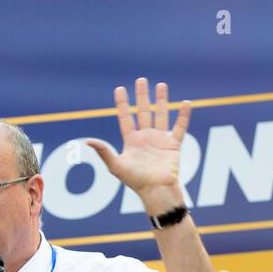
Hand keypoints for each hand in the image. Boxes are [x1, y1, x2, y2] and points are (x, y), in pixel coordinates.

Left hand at [85, 78, 190, 214]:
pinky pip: (179, 127)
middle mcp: (146, 137)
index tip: (119, 89)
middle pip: (143, 112)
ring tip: (161, 85)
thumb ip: (104, 151)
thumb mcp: (116, 166)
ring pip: (160, 115)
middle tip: (141, 80)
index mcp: (131, 141)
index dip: (122, 104)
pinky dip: (183, 115)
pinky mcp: (173, 145)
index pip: (125, 118)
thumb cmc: (136, 181)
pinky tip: (185, 103)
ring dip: (161, 100)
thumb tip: (87, 140)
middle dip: (142, 96)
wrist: (157, 191)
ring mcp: (160, 140)